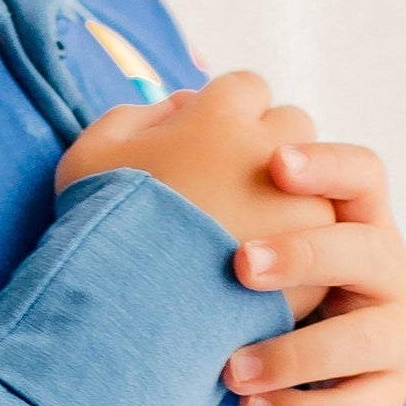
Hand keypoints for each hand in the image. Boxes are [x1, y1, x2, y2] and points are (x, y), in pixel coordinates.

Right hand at [56, 72, 336, 320]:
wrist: (127, 317)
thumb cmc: (104, 230)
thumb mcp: (91, 156)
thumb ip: (136, 116)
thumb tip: (182, 106)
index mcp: (222, 116)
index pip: (246, 88)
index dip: (226, 115)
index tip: (208, 148)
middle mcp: (272, 152)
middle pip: (291, 128)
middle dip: (267, 149)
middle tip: (229, 187)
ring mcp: (298, 210)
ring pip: (313, 186)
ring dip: (286, 198)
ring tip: (242, 233)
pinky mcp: (312, 265)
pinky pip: (315, 241)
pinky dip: (293, 249)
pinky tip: (254, 270)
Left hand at [221, 138, 405, 405]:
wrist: (336, 360)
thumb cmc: (278, 277)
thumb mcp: (271, 231)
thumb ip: (236, 192)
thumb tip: (170, 123)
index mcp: (358, 218)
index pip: (363, 173)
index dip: (327, 165)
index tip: (275, 163)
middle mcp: (385, 269)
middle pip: (364, 249)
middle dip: (305, 254)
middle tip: (241, 264)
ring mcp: (393, 332)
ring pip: (361, 338)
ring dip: (295, 353)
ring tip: (232, 370)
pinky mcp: (386, 392)